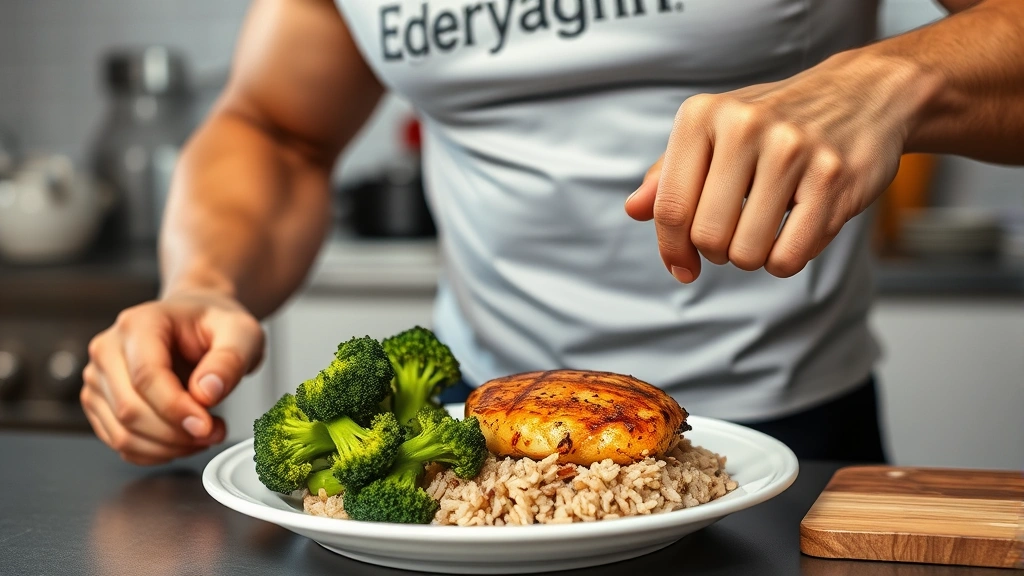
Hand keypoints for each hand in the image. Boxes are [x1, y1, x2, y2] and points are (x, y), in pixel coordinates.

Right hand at [82, 290, 264, 464]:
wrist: (195, 324)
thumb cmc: (213, 324)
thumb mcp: (240, 333)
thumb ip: (229, 360)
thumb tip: (206, 392)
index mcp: (139, 324)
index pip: (146, 376)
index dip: (176, 409)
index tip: (206, 426)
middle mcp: (108, 349)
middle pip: (130, 409)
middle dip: (176, 433)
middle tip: (214, 432)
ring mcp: (99, 378)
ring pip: (122, 433)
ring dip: (168, 447)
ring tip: (203, 434)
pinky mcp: (100, 403)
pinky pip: (120, 443)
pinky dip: (155, 452)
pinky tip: (184, 440)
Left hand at [625, 50, 921, 281]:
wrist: (865, 93)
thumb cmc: (775, 121)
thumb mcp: (715, 133)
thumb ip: (669, 173)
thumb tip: (634, 209)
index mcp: (704, 115)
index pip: (669, 208)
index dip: (671, 249)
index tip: (681, 266)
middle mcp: (745, 126)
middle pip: (707, 237)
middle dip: (716, 251)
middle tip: (735, 233)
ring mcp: (793, 150)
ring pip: (747, 253)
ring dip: (752, 256)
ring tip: (765, 227)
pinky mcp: (834, 178)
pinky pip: (789, 257)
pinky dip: (785, 260)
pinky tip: (795, 231)